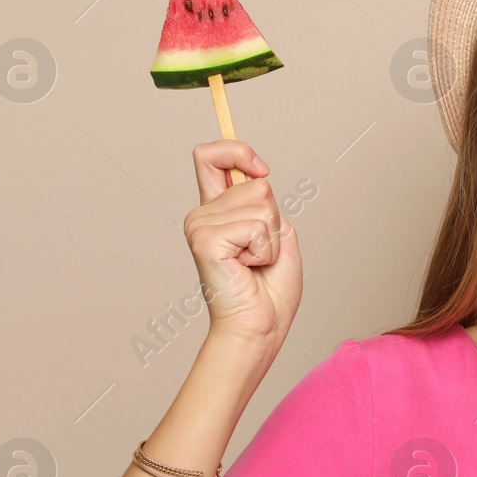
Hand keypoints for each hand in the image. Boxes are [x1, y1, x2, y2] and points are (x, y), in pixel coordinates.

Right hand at [183, 140, 302, 351]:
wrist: (261, 326)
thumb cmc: (270, 288)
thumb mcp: (277, 233)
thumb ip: (263, 202)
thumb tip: (256, 175)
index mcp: (217, 210)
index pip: (210, 156)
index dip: (237, 150)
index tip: (261, 168)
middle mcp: (202, 214)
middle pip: (256, 183)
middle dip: (273, 219)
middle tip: (260, 252)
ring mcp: (199, 226)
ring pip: (261, 204)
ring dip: (271, 238)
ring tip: (254, 262)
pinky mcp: (205, 240)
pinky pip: (256, 226)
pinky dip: (265, 249)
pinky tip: (248, 268)